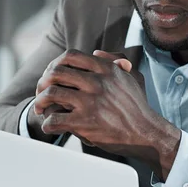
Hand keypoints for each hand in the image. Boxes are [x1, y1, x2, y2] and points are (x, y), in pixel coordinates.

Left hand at [34, 49, 180, 178]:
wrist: (147, 134)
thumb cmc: (138, 107)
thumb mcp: (132, 77)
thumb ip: (115, 61)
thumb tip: (95, 52)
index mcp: (106, 69)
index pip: (70, 56)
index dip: (55, 63)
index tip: (51, 74)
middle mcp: (97, 82)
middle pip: (56, 72)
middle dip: (43, 82)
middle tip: (41, 92)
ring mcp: (90, 102)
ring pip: (51, 93)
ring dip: (40, 101)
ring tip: (40, 109)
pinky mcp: (85, 123)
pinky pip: (54, 119)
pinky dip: (47, 124)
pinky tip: (49, 127)